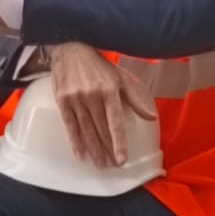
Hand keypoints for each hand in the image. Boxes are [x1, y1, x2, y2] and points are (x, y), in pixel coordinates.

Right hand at [48, 43, 155, 168]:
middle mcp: (93, 96)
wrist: (72, 49)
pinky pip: (70, 125)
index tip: (122, 159)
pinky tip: (81, 154)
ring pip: (86, 130)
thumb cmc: (99, 66)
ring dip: (93, 149)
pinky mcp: (63, 101)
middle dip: (107, 150)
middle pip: (101, 129)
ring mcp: (76, 99)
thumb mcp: (122, 78)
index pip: (116, 123)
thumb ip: (136, 99)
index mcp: (110, 91)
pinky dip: (75, 141)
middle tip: (113, 166)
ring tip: (100, 164)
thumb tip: (151, 117)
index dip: (119, 143)